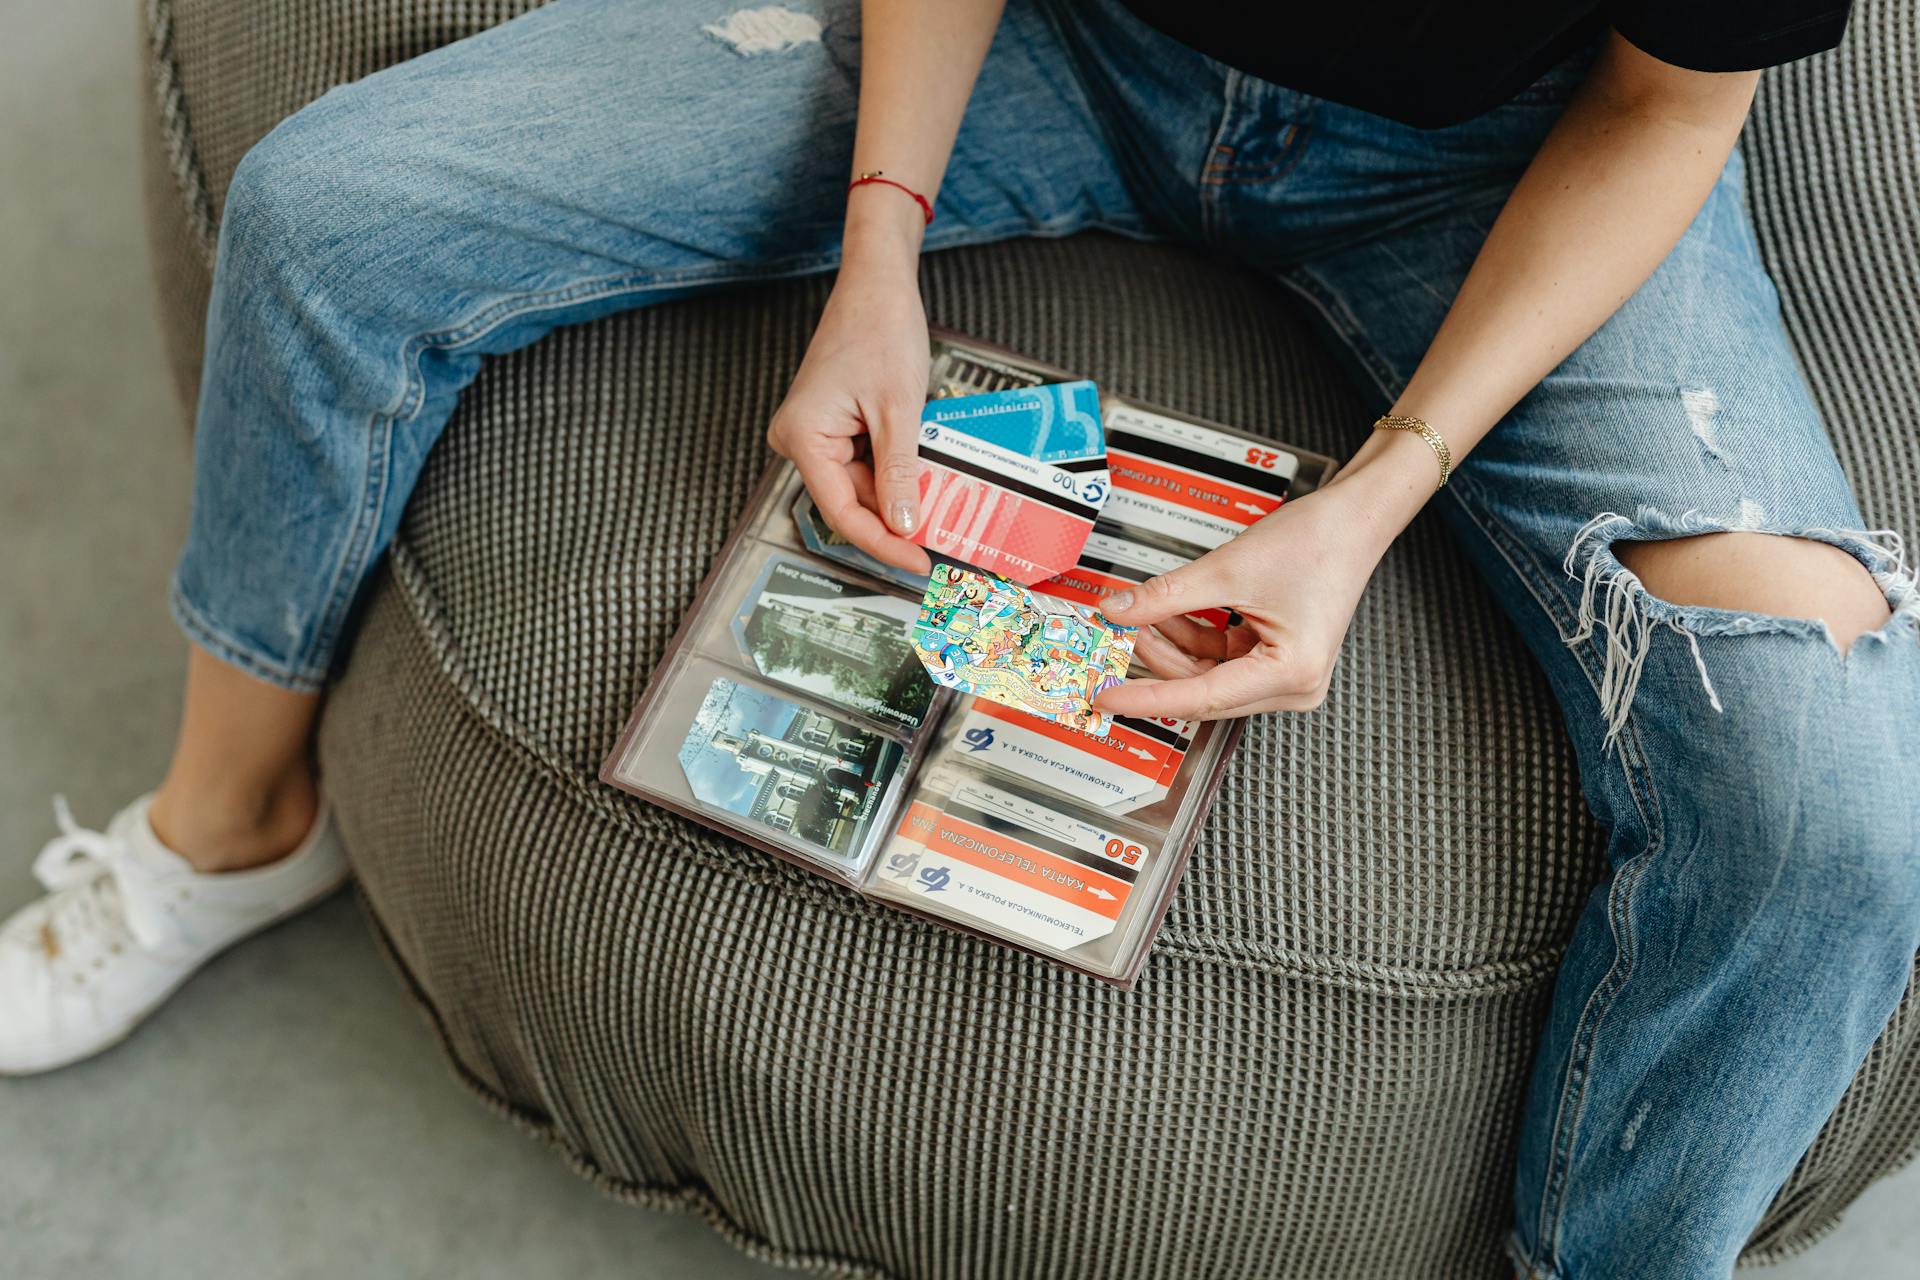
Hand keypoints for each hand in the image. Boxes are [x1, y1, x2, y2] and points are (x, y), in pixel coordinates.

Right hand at [767, 257, 932, 574]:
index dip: (882, 543)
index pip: (842, 512)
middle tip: (939, 541)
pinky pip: (864, 464)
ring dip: (899, 494)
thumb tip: (906, 526)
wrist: (876, 285)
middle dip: (895, 519)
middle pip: (851, 502)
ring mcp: (815, 434)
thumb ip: (901, 474)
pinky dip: (895, 472)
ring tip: (939, 500)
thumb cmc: (879, 328)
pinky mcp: (832, 428)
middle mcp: (799, 439)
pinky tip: (923, 474)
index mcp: (803, 437)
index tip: (916, 562)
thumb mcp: (899, 410)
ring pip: (862, 486)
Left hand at [1094, 461, 1417, 720]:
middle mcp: (1293, 685)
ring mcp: (1286, 674)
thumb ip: (1166, 596)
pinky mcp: (1276, 658)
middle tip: (1112, 644)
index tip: (1106, 696)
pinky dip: (1191, 637)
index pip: (1200, 697)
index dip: (1145, 696)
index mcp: (1291, 673)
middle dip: (1155, 663)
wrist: (1354, 519)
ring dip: (1170, 647)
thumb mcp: (1228, 569)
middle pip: (1203, 691)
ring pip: (1207, 675)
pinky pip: (1220, 658)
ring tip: (1137, 617)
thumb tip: (1119, 610)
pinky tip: (1166, 615)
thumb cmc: (1320, 542)